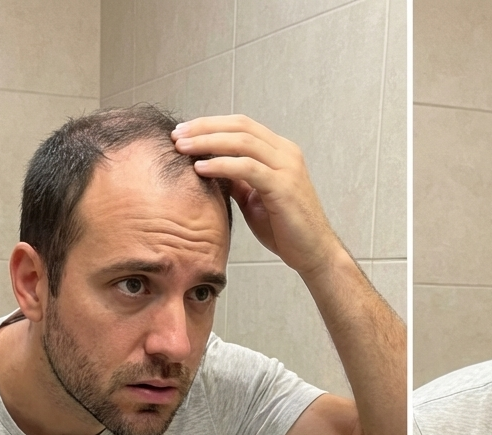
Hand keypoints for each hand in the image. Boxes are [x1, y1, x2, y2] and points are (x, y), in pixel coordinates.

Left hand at [172, 116, 341, 279]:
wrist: (314, 254)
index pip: (241, 125)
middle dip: (203, 128)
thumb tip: (210, 167)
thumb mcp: (255, 198)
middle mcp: (286, 153)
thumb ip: (237, 180)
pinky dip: (222, 165)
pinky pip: (247, 168)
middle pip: (239, 126)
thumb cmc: (286, 230)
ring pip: (242, 142)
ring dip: (207, 142)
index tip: (184, 132)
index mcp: (280, 152)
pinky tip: (201, 168)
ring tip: (183, 148)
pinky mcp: (284, 187)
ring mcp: (287, 168)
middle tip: (177, 136)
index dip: (210, 124)